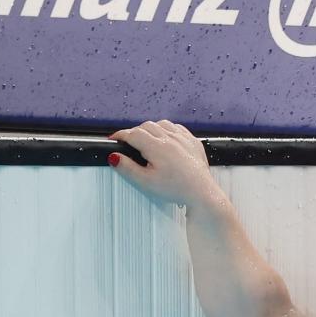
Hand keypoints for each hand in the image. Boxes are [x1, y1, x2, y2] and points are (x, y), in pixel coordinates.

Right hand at [108, 120, 222, 208]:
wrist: (202, 192)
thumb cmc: (177, 188)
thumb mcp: (146, 182)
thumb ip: (127, 168)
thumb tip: (114, 157)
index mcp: (157, 146)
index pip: (132, 133)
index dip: (120, 135)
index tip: (114, 139)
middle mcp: (170, 138)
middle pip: (146, 126)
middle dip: (134, 132)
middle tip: (129, 143)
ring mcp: (183, 138)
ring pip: (162, 124)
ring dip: (151, 129)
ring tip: (146, 140)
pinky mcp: (193, 142)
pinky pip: (177, 128)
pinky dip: (167, 129)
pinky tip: (165, 138)